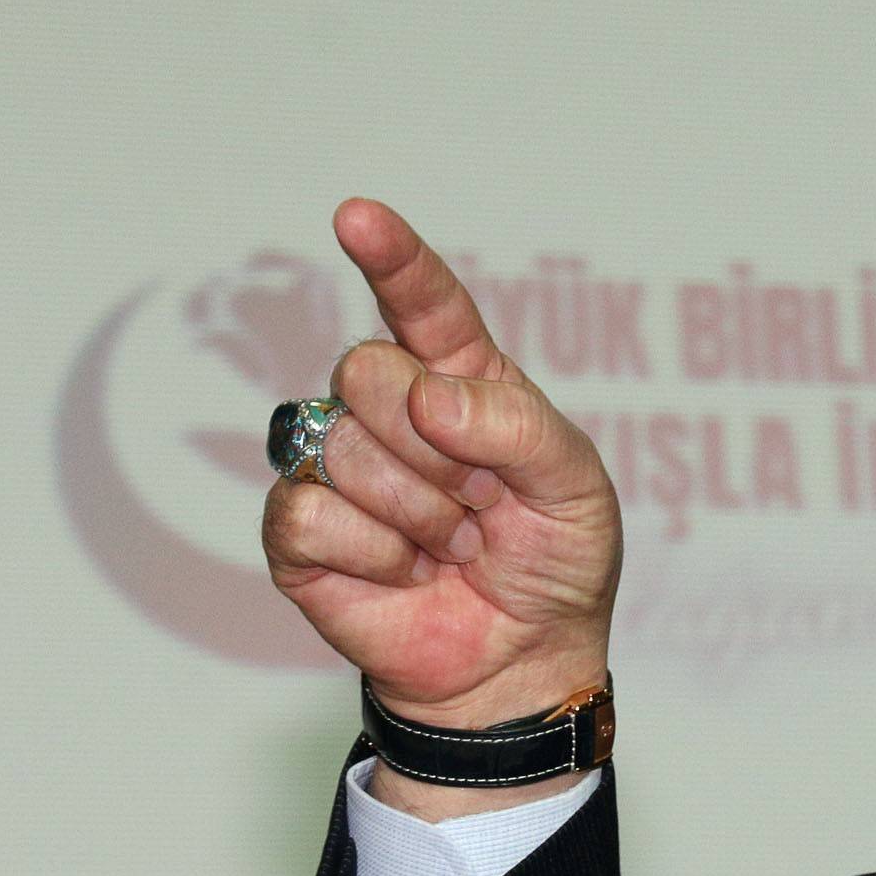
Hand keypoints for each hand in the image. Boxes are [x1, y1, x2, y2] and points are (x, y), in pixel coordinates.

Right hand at [263, 200, 620, 744]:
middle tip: (480, 502)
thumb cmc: (554, 563)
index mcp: (462, 380)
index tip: (357, 216)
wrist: (523, 660)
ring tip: (451, 546)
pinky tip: (404, 573)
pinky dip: (376, 553)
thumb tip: (428, 395)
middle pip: (367, 368)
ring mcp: (338, 467)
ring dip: (419, 511)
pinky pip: (312, 511)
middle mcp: (391, 410)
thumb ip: (517, 425)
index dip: (392, 256)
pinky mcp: (299, 532)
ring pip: (346, 446)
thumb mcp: (575, 486)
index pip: (423, 303)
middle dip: (435, 444)